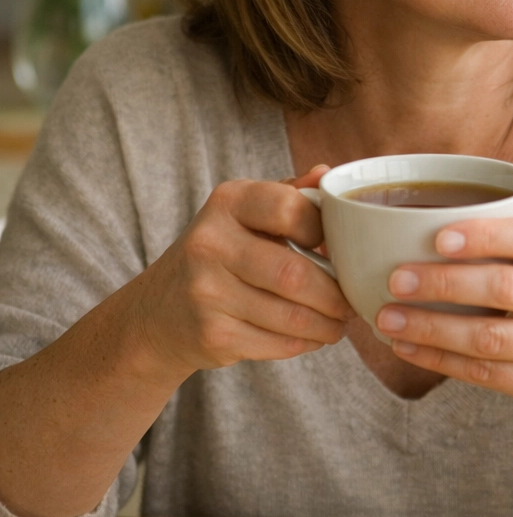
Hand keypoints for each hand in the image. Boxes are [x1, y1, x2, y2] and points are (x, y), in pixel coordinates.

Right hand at [128, 165, 355, 381]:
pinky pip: (277, 343)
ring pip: (291, 316)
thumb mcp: (244, 213)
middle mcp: (210, 243)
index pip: (291, 209)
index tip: (337, 247)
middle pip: (295, 274)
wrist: (157, 313)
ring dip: (327, 324)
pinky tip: (314, 337)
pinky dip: (305, 344)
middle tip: (352, 301)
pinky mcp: (211, 335)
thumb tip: (328, 173)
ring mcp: (206, 292)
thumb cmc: (220, 254)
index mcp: (228, 202)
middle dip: (336, 294)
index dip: (324, 231)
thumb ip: (288, 194)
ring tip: (340, 322)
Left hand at [374, 163, 512, 432]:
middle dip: (443, 284)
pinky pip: (487, 376)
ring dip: (431, 328)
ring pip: (489, 338)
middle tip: (396, 278)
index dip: (486, 235)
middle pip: (505, 288)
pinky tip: (408, 349)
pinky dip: (441, 362)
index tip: (438, 237)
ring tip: (388, 317)